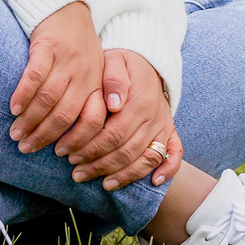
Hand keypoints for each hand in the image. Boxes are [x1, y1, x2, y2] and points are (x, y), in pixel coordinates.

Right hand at [9, 1, 103, 153]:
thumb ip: (90, 100)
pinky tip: (14, 108)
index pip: (93, 121)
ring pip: (48, 99)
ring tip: (16, 133)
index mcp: (97, 84)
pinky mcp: (48, 46)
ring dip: (30, 120)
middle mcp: (85, 74)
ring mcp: (66, 60)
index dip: (77, 142)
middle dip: (44, 136)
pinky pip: (35, 76)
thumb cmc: (77, 46)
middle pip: (65, 115)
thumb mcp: (93, 72)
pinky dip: (23, 94)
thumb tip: (80, 139)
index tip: (60, 155)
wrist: (67, 7)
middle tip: (26, 148)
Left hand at [67, 50, 182, 191]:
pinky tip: (153, 182)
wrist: (147, 62)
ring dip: (123, 175)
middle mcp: (153, 117)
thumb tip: (114, 103)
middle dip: (99, 165)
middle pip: (126, 151)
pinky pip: (175, 154)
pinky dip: (168, 170)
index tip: (69, 155)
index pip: (113, 134)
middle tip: (77, 173)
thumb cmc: (122, 64)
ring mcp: (163, 126)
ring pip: (146, 158)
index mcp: (138, 101)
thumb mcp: (114, 61)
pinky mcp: (170, 131)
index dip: (90, 148)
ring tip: (102, 183)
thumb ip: (113, 79)